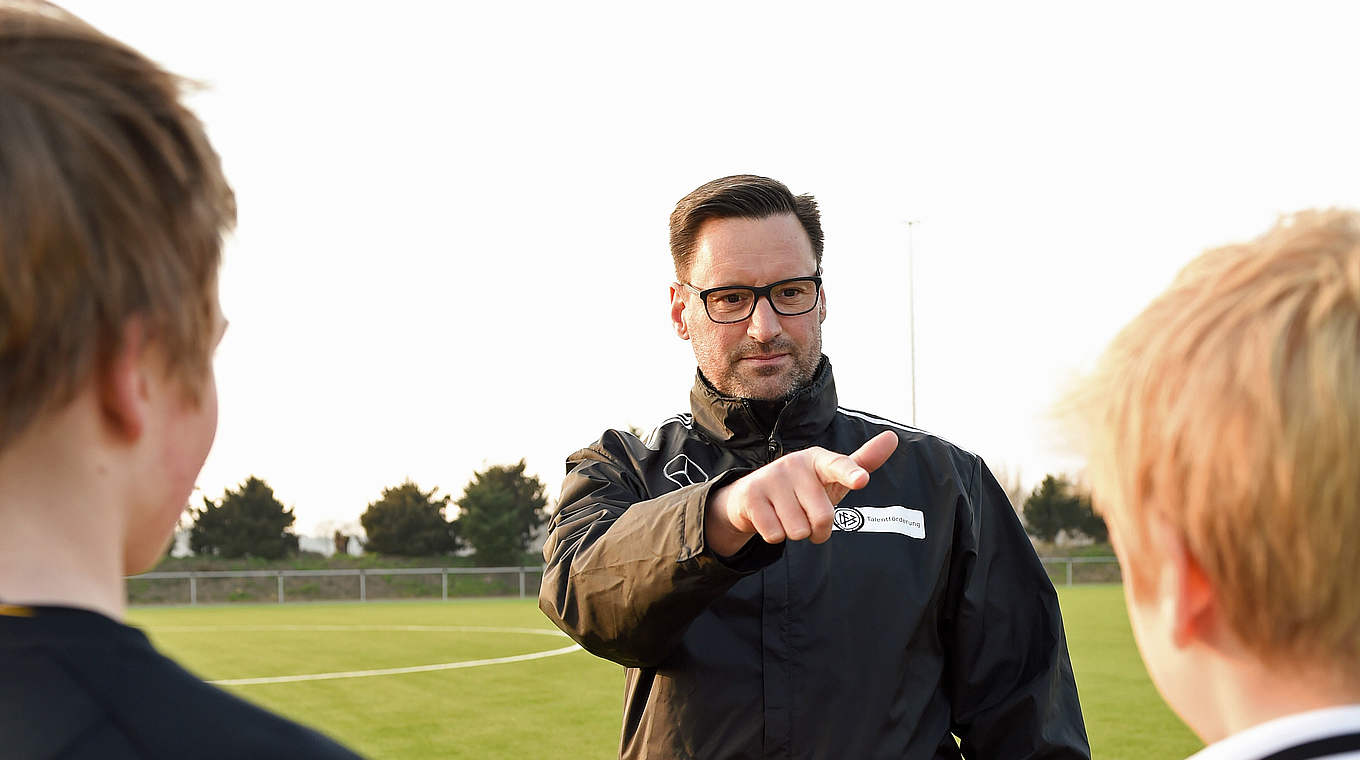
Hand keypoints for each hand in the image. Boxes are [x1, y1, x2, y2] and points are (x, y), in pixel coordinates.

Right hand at [706, 431, 898, 556]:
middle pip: (822, 516)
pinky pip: (775, 534)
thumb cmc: (801, 488)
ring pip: (798, 530)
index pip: (838, 466)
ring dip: (795, 532)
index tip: (861, 480)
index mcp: (818, 459)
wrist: (751, 496)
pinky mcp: (751, 496)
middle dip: (817, 529)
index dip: (851, 474)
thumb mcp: (831, 478)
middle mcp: (794, 463)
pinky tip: (770, 519)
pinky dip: (775, 535)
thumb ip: (862, 462)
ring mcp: (770, 478)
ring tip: (786, 517)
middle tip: (805, 517)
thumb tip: (893, 437)